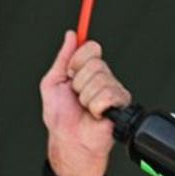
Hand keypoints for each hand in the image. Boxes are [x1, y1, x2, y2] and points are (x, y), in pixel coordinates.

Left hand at [40, 30, 131, 175]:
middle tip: (76, 97)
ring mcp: (113, 89)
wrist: (69, 140)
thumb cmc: (61, 117)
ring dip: (85, 98)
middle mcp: (102, 77)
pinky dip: (95, 107)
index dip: (77, 61)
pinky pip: (107, 95)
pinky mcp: (121, 102)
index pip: (91, 48)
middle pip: (95, 63)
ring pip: (99, 80)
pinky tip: (95, 115)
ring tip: (84, 108)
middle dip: (78, 83)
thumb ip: (62, 57)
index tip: (70, 74)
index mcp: (87, 70)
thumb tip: (71, 35)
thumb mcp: (52, 83)